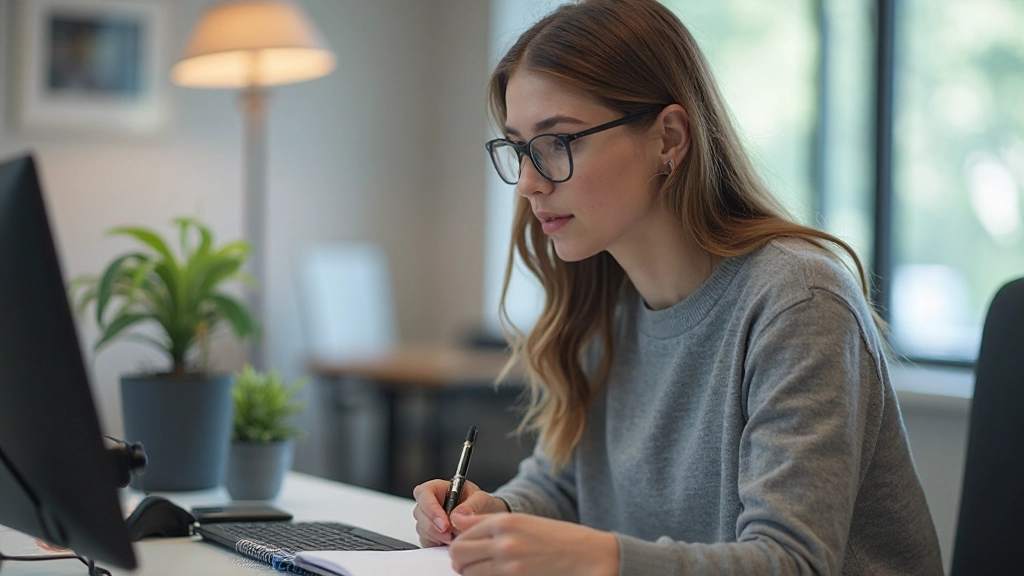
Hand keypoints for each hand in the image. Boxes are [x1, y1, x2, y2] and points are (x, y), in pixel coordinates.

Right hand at [411, 479, 508, 546]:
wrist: (486, 517)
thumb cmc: (482, 504)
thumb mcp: (482, 499)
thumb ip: (471, 505)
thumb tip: (456, 515)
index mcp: (439, 488)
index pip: (424, 493)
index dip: (430, 508)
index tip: (444, 523)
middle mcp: (431, 502)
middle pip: (419, 512)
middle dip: (434, 527)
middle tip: (450, 535)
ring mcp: (428, 518)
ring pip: (422, 528)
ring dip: (436, 536)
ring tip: (454, 537)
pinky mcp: (430, 534)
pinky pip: (425, 540)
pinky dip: (436, 543)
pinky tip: (449, 542)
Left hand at [448, 513, 618, 575]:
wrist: (587, 556)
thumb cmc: (558, 538)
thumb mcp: (523, 521)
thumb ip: (486, 521)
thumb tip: (459, 520)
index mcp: (505, 522)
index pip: (462, 535)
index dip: (461, 545)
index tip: (467, 551)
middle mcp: (504, 542)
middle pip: (458, 555)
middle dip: (460, 561)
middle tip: (471, 563)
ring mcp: (509, 565)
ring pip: (467, 573)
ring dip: (472, 572)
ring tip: (489, 569)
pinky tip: (500, 574)